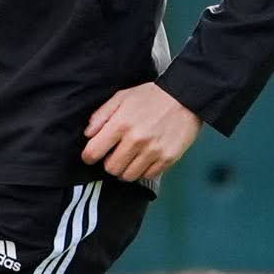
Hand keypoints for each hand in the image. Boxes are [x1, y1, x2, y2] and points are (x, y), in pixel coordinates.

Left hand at [81, 82, 201, 183]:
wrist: (185, 98)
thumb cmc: (151, 97)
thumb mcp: (122, 97)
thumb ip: (101, 115)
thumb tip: (88, 134)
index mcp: (121, 124)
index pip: (93, 152)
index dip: (89, 156)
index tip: (92, 155)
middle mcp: (136, 140)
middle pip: (111, 168)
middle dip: (109, 163)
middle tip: (115, 155)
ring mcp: (153, 152)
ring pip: (128, 176)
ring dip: (126, 169)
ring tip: (130, 158)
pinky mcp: (168, 159)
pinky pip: (148, 175)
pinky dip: (143, 170)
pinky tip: (145, 158)